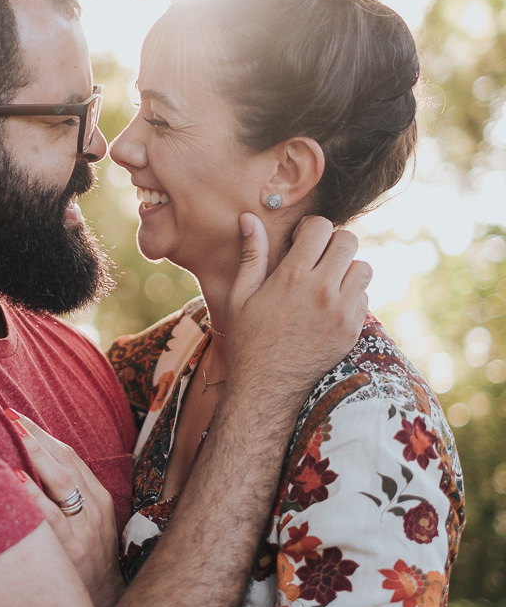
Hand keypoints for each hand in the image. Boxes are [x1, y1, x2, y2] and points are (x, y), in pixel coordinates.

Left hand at [5, 410, 124, 606]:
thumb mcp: (89, 528)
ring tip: (12, 430)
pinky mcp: (71, 551)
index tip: (19, 416)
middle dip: (36, 434)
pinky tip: (14, 478)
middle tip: (8, 413)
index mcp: (99, 499)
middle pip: (64, 460)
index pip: (71, 456)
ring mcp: (84, 529)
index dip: (44, 434)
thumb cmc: (88, 566)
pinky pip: (49, 517)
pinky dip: (32, 495)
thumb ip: (71, 501)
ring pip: (60, 480)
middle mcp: (94, 509)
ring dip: (35, 452)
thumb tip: (35, 472)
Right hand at [225, 213, 370, 406]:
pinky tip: (330, 306)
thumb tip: (250, 218)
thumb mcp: (241, 295)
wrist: (266, 388)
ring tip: (327, 282)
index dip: (312, 228)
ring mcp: (341, 312)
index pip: (322, 227)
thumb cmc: (248, 339)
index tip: (301, 241)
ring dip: (347, 269)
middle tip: (317, 258)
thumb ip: (252, 254)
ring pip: (363, 269)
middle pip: (349, 241)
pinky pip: (364, 297)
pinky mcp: (352, 331)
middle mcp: (322, 291)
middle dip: (333, 243)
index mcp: (292, 276)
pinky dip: (351, 296)